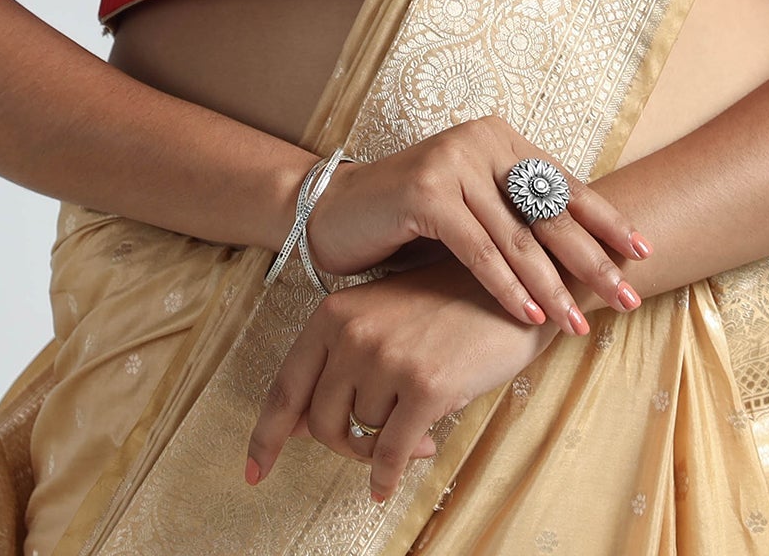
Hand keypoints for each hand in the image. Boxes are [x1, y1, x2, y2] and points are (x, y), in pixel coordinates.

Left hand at [245, 257, 560, 503]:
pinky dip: (388, 476)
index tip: (254, 472)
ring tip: (417, 432)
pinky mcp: (424, 386)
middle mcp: (353, 332)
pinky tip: (393, 480)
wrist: (514, 287)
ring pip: (361, 435)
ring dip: (383, 447)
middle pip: (320, 422)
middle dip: (345, 444)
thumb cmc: (449, 306)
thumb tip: (299, 427)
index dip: (266, 435)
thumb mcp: (385, 321)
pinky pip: (391, 454)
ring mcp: (387, 358)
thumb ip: (340, 364)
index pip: (286, 385)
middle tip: (372, 447)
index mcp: (335, 313)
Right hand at [302, 116, 648, 336]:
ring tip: (579, 326)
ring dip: (552, 288)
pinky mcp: (427, 190)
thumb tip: (586, 256)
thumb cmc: (414, 218)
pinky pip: (479, 250)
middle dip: (592, 260)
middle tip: (627, 297)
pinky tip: (530, 316)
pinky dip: (507, 287)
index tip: (644, 251)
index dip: (606, 219)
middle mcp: (483, 140)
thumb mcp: (474, 208)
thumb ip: (517, 216)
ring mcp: (454, 161)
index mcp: (502, 138)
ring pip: (517, 237)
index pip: (564, 184)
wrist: (339, 211)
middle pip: (550, 209)